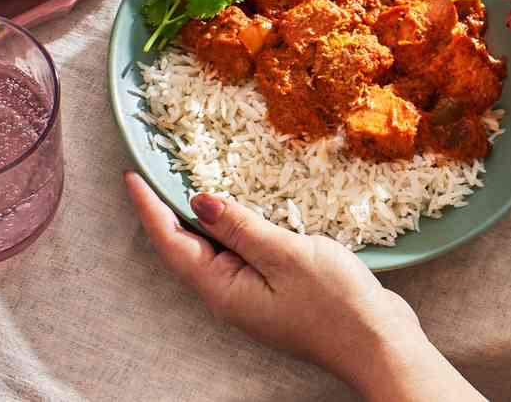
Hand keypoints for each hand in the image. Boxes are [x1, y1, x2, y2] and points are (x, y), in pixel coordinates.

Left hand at [124, 173, 479, 399]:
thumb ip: (240, 226)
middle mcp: (230, 295)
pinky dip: (235, 226)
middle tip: (155, 167)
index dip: (149, 208)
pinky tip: (242, 206)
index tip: (131, 175)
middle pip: (186, 246)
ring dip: (201, 215)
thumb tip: (199, 201)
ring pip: (215, 248)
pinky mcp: (276, 291)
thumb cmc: (335, 305)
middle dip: (168, 208)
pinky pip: (243, 252)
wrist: (379, 344)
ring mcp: (253, 295)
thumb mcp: (285, 254)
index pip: (172, 243)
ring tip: (188, 178)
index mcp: (223, 290)